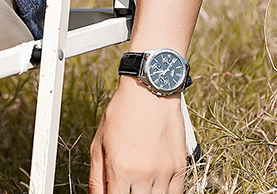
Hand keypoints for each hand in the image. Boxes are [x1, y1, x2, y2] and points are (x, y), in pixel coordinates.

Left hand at [89, 76, 187, 193]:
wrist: (149, 92)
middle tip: (125, 186)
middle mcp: (143, 174)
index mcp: (120, 168)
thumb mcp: (99, 142)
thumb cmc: (121, 113)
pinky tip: (155, 187)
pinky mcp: (180, 168)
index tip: (112, 193)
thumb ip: (97, 176)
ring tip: (138, 185)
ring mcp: (164, 173)